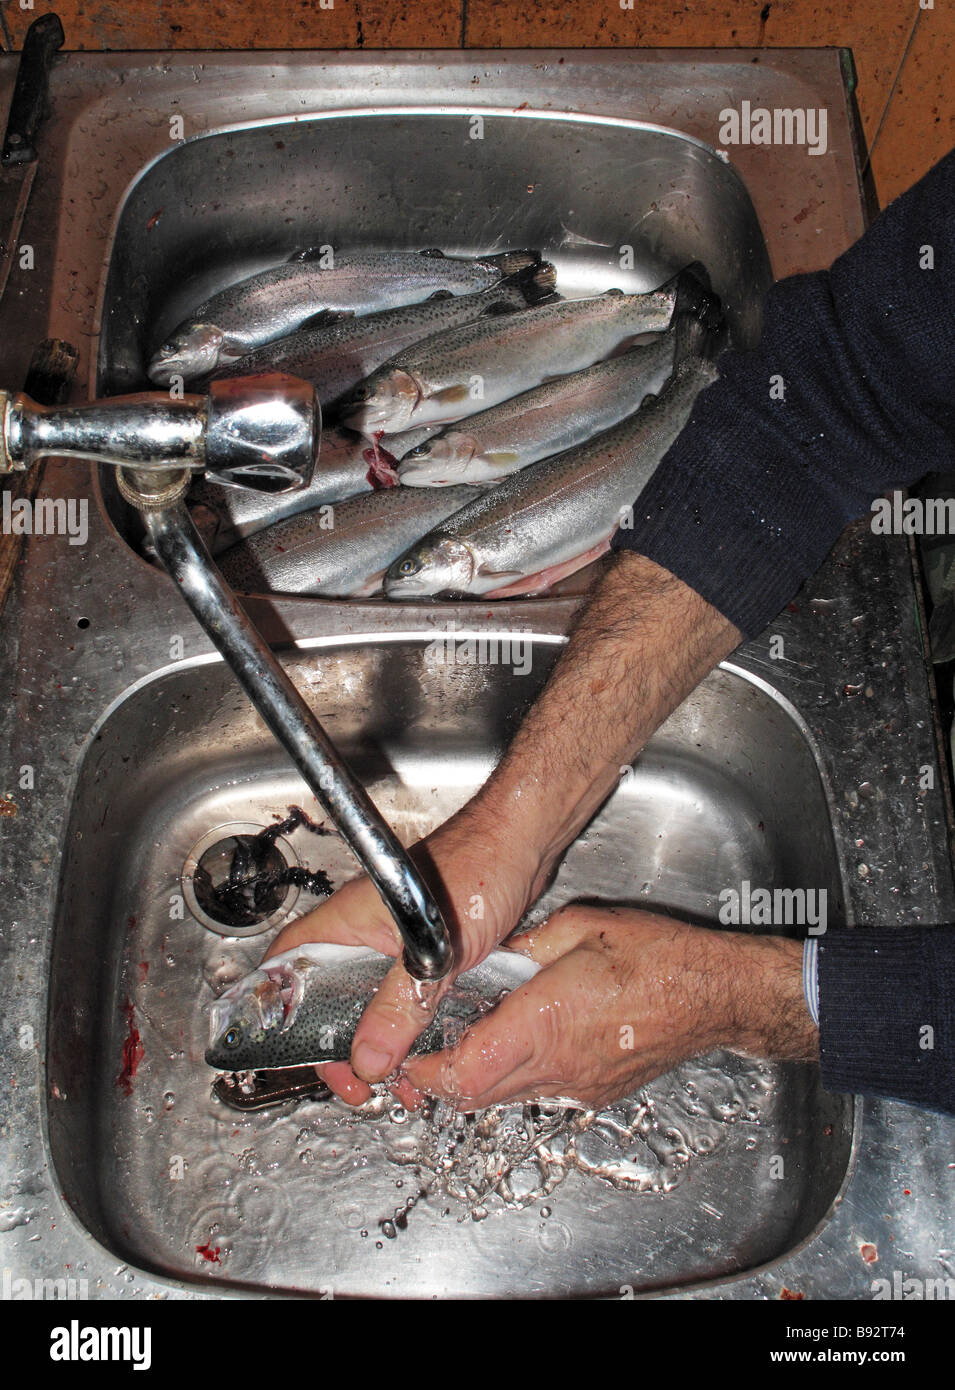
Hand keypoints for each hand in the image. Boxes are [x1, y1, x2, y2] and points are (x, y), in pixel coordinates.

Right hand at [263, 800, 540, 1103]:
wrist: (525, 846)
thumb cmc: (479, 866)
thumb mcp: (434, 951)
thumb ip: (399, 1005)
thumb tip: (368, 1059)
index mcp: (347, 919)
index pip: (287, 965)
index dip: (283, 1013)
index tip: (306, 1057)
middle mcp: (365, 930)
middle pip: (328, 995)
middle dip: (340, 1043)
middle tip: (360, 1082)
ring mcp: (397, 942)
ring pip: (371, 1000)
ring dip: (380, 1042)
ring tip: (398, 1080)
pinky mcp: (430, 952)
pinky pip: (408, 996)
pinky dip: (412, 1027)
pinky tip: (426, 1055)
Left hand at [403, 904, 816, 1109]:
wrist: (716, 993)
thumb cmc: (659, 955)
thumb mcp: (578, 926)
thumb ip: (525, 945)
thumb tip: (491, 953)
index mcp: (545, 1021)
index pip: (465, 1070)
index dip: (425, 1071)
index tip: (407, 1056)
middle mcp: (558, 1063)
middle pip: (475, 1097)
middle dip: (438, 1082)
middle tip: (419, 1057)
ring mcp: (579, 1084)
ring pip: (504, 1099)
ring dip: (475, 1081)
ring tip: (463, 1046)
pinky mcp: (597, 1091)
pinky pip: (539, 1092)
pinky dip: (514, 1077)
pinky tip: (517, 1044)